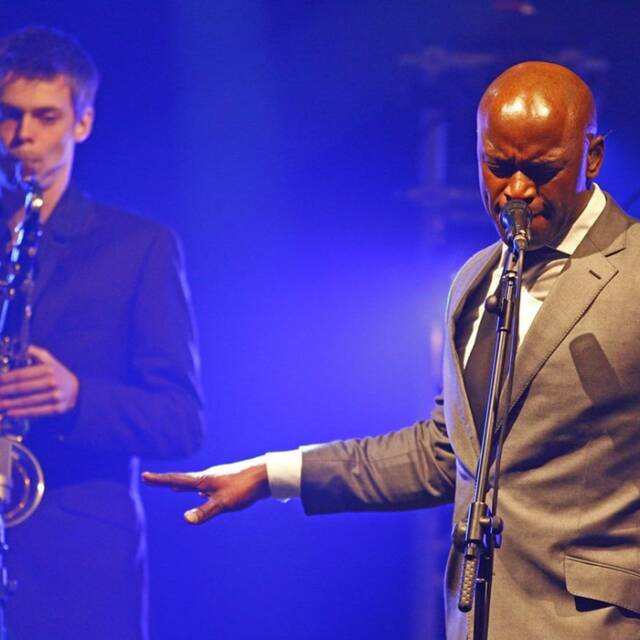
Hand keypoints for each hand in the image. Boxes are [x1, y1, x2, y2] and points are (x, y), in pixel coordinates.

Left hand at [0, 345, 78, 417]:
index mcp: (48, 369)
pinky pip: (37, 411)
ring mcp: (56, 395)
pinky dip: (22, 413)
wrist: (76, 388)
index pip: (22, 374)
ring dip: (10, 403)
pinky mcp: (58, 408)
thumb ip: (36, 353)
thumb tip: (23, 348)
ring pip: (28, 400)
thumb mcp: (50, 360)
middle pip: (23, 388)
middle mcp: (53, 381)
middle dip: (5, 391)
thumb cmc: (57, 373)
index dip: (6, 378)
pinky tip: (10, 413)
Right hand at [142, 460, 269, 524]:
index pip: (176, 480)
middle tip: (150, 480)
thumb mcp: (224, 503)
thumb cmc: (244, 488)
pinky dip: (197, 490)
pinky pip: (205, 488)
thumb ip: (205, 512)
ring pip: (194, 483)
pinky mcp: (226, 483)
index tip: (144, 475)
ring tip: (173, 488)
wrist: (266, 475)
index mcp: (203, 480)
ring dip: (181, 486)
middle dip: (166, 482)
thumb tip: (185, 519)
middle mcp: (208, 477)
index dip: (159, 480)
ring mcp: (217, 479)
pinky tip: (201, 493)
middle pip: (182, 480)